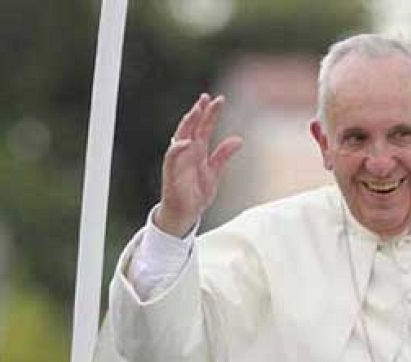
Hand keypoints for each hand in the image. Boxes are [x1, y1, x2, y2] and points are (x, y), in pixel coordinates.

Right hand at [154, 94, 243, 236]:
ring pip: (180, 136)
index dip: (210, 114)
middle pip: (192, 127)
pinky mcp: (171, 172)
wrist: (185, 214)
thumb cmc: (196, 194)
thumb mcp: (214, 173)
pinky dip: (178, 148)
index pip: (204, 127)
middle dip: (198, 112)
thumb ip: (223, 156)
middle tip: (206, 98)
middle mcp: (187, 152)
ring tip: (196, 111)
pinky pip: (172, 157)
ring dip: (188, 124)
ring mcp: (178, 160)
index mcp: (198, 151)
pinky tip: (187, 140)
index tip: (218, 100)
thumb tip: (238, 139)